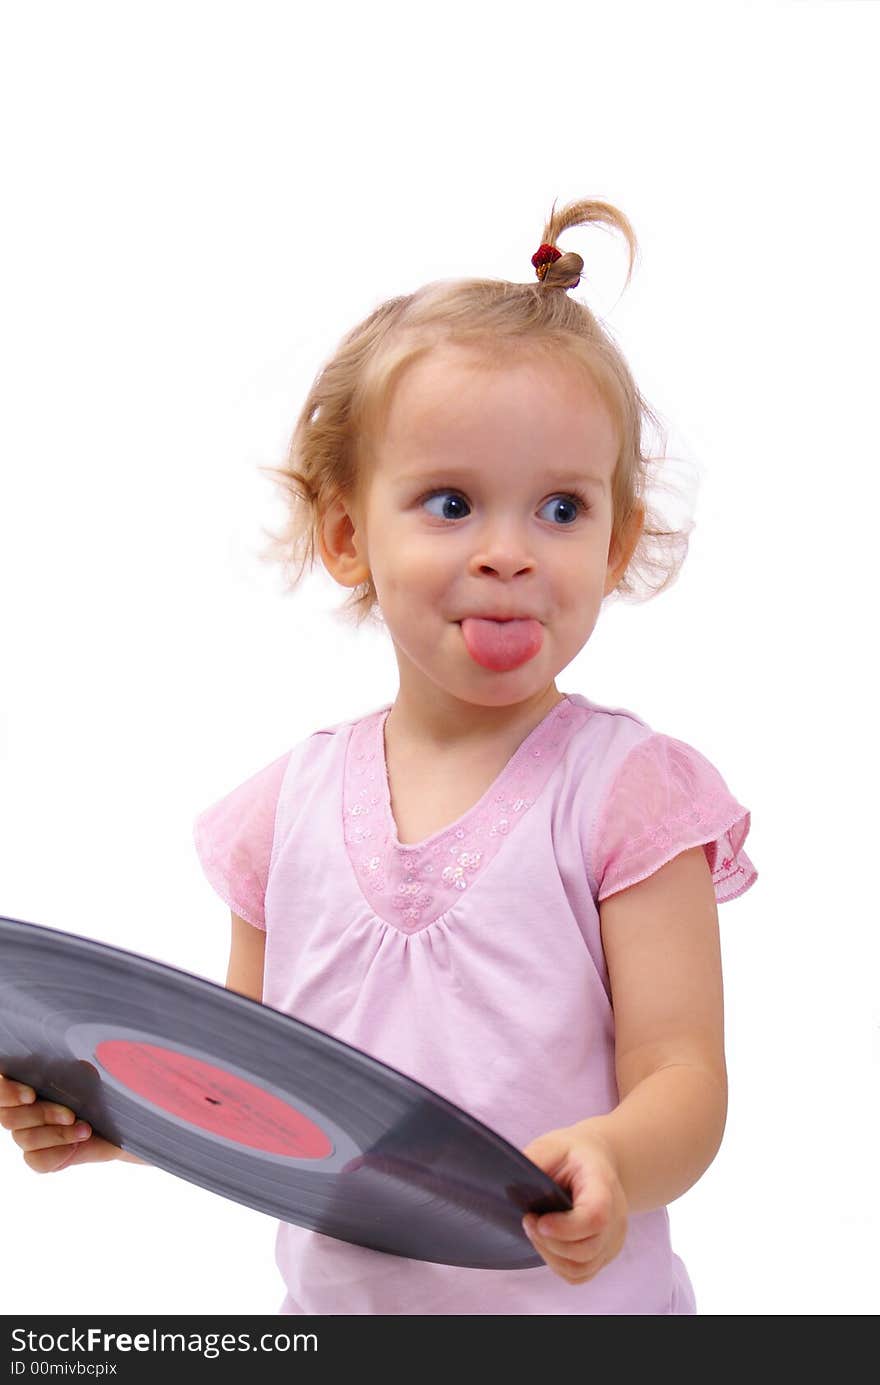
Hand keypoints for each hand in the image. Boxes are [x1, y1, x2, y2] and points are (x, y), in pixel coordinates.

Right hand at [0, 1072, 124, 1172]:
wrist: (119, 1123)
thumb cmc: (99, 1095)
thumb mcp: (88, 1078)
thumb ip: (72, 1072)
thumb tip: (66, 1069)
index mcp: (26, 1084)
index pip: (1, 1089)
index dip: (9, 1093)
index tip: (31, 1095)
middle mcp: (20, 1111)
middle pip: (9, 1118)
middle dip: (44, 1115)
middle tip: (71, 1115)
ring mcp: (27, 1136)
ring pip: (26, 1139)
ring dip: (58, 1134)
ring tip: (84, 1129)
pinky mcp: (39, 1158)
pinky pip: (38, 1160)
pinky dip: (60, 1152)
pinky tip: (76, 1145)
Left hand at [521, 1120, 627, 1283]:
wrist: (595, 1162)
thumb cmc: (571, 1154)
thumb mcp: (552, 1145)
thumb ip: (534, 1161)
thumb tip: (508, 1179)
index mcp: (603, 1185)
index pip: (596, 1217)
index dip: (566, 1228)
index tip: (538, 1220)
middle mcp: (616, 1216)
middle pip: (587, 1248)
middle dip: (549, 1243)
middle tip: (528, 1220)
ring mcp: (613, 1238)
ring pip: (582, 1268)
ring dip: (551, 1256)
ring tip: (535, 1231)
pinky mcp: (605, 1253)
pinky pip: (582, 1274)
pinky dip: (559, 1265)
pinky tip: (547, 1243)